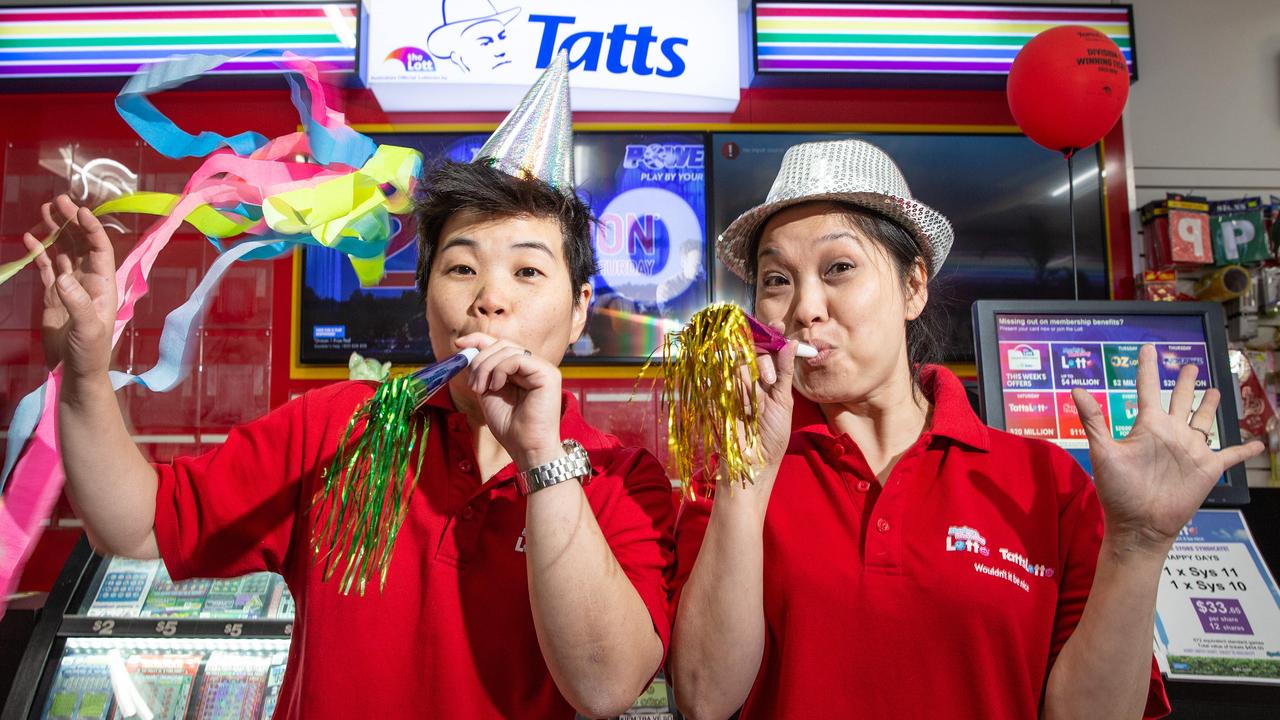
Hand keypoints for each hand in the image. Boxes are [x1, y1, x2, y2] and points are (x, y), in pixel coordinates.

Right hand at [22, 195, 117, 380]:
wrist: (75, 371)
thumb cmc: (90, 352)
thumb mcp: (88, 328)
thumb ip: (76, 303)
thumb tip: (63, 277)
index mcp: (103, 284)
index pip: (100, 249)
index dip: (91, 228)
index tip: (78, 210)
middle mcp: (88, 280)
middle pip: (80, 243)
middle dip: (71, 222)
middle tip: (58, 200)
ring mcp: (70, 286)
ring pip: (63, 251)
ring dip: (55, 231)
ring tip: (45, 210)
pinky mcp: (54, 295)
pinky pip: (46, 267)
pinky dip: (39, 252)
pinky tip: (29, 238)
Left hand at [456, 333, 563, 468]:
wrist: (526, 448)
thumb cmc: (510, 427)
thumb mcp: (488, 392)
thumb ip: (482, 371)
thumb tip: (466, 348)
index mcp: (522, 370)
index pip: (501, 344)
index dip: (478, 340)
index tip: (458, 344)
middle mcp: (534, 366)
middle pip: (502, 344)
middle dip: (480, 360)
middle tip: (472, 384)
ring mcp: (543, 368)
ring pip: (508, 349)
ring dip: (486, 367)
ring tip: (480, 389)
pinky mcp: (548, 374)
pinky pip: (517, 359)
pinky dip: (500, 370)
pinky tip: (495, 387)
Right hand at [724, 331, 797, 495]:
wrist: (753, 461)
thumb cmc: (773, 436)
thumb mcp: (784, 402)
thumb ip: (785, 372)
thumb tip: (790, 343)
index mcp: (769, 379)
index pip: (768, 350)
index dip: (770, 335)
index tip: (775, 326)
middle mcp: (751, 379)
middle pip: (753, 351)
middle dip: (762, 359)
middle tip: (769, 380)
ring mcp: (734, 385)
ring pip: (741, 363)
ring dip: (751, 379)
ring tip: (756, 404)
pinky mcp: (719, 394)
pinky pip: (728, 378)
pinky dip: (739, 389)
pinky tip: (743, 407)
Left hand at [1073, 345, 1263, 555]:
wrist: (1138, 524)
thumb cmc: (1118, 491)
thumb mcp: (1104, 452)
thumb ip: (1093, 420)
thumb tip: (1076, 390)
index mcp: (1148, 425)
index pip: (1148, 388)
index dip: (1147, 368)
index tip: (1148, 347)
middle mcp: (1170, 433)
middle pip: (1179, 400)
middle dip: (1184, 383)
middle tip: (1189, 365)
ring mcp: (1190, 449)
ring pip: (1203, 420)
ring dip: (1209, 406)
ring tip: (1215, 390)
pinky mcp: (1207, 468)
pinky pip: (1230, 454)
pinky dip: (1244, 449)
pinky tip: (1257, 442)